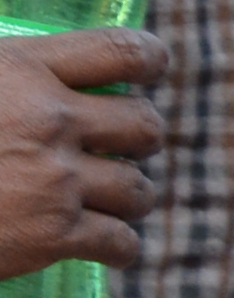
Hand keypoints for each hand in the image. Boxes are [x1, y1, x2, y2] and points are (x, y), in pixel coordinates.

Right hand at [0, 29, 158, 286]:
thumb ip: (3, 65)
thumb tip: (23, 66)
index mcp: (21, 67)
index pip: (123, 50)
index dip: (151, 59)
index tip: (153, 71)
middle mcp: (51, 120)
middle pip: (146, 125)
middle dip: (139, 137)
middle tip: (121, 146)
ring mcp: (58, 180)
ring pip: (140, 189)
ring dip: (129, 194)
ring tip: (109, 196)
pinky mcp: (55, 236)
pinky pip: (122, 243)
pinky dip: (120, 247)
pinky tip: (107, 246)